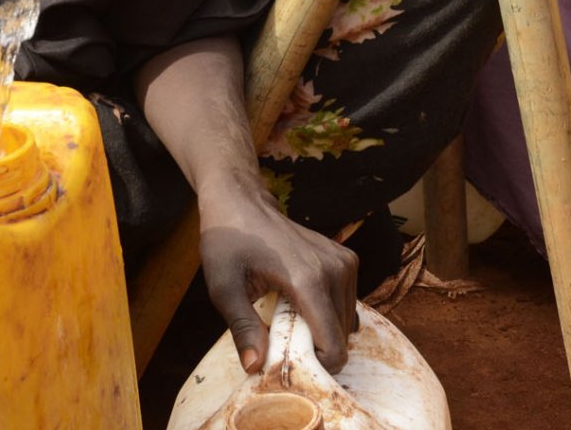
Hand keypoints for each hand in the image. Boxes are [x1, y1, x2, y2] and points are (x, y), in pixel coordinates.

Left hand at [198, 175, 358, 374]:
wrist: (241, 201)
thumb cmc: (228, 242)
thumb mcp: (223, 288)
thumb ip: (242, 328)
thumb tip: (256, 368)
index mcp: (308, 279)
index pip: (335, 344)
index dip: (316, 366)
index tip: (287, 361)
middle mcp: (335, 269)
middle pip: (342, 336)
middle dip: (317, 349)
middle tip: (280, 340)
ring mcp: (344, 261)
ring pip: (346, 322)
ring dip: (323, 332)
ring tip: (287, 321)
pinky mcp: (346, 258)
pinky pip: (345, 303)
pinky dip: (328, 314)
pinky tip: (299, 306)